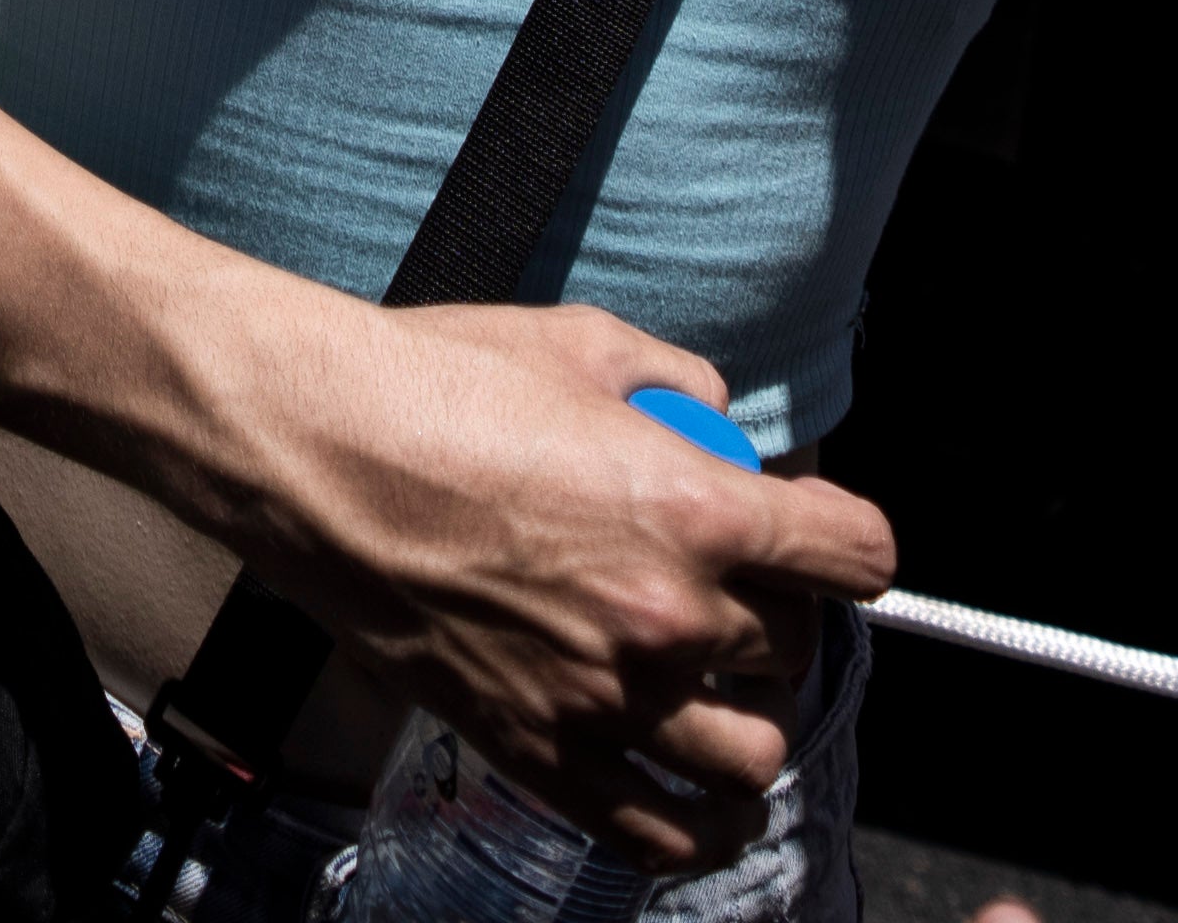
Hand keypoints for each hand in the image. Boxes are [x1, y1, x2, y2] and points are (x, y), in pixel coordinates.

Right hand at [189, 294, 890, 865]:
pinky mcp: (544, 753)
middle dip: (776, 613)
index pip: (860, 557)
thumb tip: (718, 422)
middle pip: (800, 648)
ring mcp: (608, 699)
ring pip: (754, 754)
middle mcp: (670, 617)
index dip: (845, 542)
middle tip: (727, 588)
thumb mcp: (583, 342)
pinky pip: (664, 834)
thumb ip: (680, 384)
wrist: (316, 454)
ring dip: (748, 719)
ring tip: (715, 688)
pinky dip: (702, 828)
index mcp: (698, 511)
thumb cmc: (437, 383)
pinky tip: (704, 799)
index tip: (822, 541)